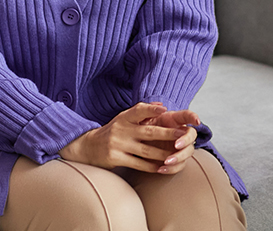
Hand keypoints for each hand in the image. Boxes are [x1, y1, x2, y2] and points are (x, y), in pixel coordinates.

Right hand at [59, 103, 199, 172]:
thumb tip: (162, 105)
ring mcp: (118, 145)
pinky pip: (138, 164)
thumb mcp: (123, 118)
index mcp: (124, 118)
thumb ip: (142, 112)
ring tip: (178, 155)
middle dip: (168, 134)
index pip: (138, 111)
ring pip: (146, 151)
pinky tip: (162, 167)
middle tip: (184, 135)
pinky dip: (151, 166)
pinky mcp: (115, 158)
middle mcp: (121, 129)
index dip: (151, 109)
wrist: (88, 147)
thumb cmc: (112, 132)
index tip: (166, 110)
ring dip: (164, 154)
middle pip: (149, 132)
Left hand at [141, 106, 200, 174]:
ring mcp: (179, 147)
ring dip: (179, 157)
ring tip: (166, 161)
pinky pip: (179, 166)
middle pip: (191, 135)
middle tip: (176, 145)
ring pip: (188, 152)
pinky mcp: (175, 160)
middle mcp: (179, 133)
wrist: (132, 142)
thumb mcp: (140, 117)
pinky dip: (171, 169)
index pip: (187, 115)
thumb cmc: (138, 127)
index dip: (193, 117)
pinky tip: (161, 169)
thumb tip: (161, 107)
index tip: (196, 122)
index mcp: (173, 119)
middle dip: (186, 141)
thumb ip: (148, 110)